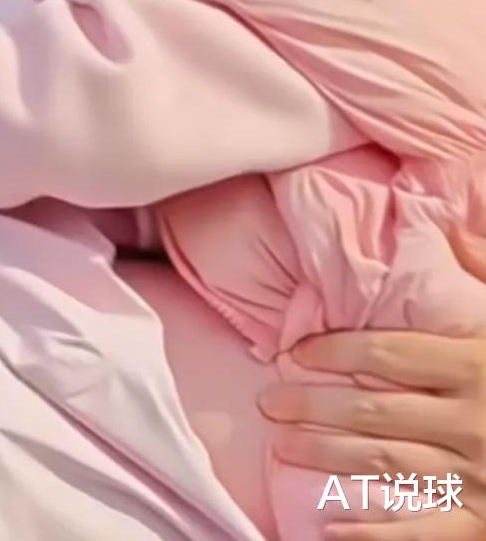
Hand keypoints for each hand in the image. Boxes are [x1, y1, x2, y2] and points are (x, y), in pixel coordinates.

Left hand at [258, 225, 485, 539]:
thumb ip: (482, 267)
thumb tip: (449, 223)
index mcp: (476, 367)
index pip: (389, 356)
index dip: (335, 352)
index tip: (295, 352)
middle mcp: (472, 423)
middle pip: (375, 414)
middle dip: (314, 407)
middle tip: (268, 402)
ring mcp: (480, 480)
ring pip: (386, 466)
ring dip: (327, 458)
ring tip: (282, 446)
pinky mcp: (485, 525)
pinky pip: (423, 533)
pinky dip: (375, 535)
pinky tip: (331, 529)